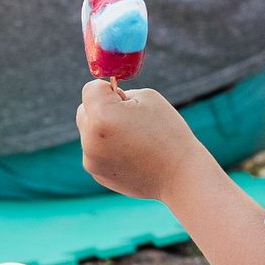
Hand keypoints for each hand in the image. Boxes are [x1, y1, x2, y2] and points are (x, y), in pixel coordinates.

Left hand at [76, 78, 204, 200]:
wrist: (180, 176)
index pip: (91, 89)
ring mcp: (91, 160)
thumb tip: (103, 102)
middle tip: (130, 118)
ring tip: (134, 140)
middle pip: (84, 110)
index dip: (109, 90)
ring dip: (104, 130)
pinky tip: (133, 155)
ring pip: (89, 132)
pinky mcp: (97, 173)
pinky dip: (108, 149)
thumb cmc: (168, 133)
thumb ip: (119, 94)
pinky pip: (96, 151)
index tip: (125, 100)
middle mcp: (90, 140)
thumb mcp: (147, 98)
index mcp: (102, 116)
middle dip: (101, 108)